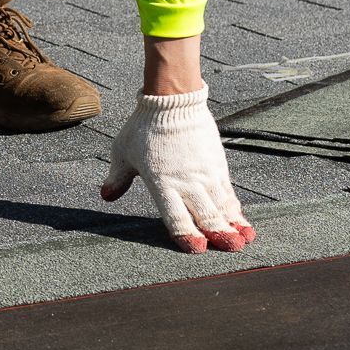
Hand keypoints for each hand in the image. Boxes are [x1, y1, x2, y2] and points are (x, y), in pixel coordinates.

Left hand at [102, 86, 255, 253]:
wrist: (172, 101)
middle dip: (218, 234)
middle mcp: (186, 182)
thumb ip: (117, 178)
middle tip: (231, 248)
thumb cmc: (143, 127)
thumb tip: (106, 196)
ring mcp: (205, 174)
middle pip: (205, 215)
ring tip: (244, 240)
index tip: (196, 249)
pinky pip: (228, 192)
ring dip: (233, 224)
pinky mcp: (217, 165)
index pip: (175, 217)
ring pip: (221, 206)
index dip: (186, 235)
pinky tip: (243, 220)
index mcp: (161, 183)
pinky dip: (236, 208)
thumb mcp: (123, 153)